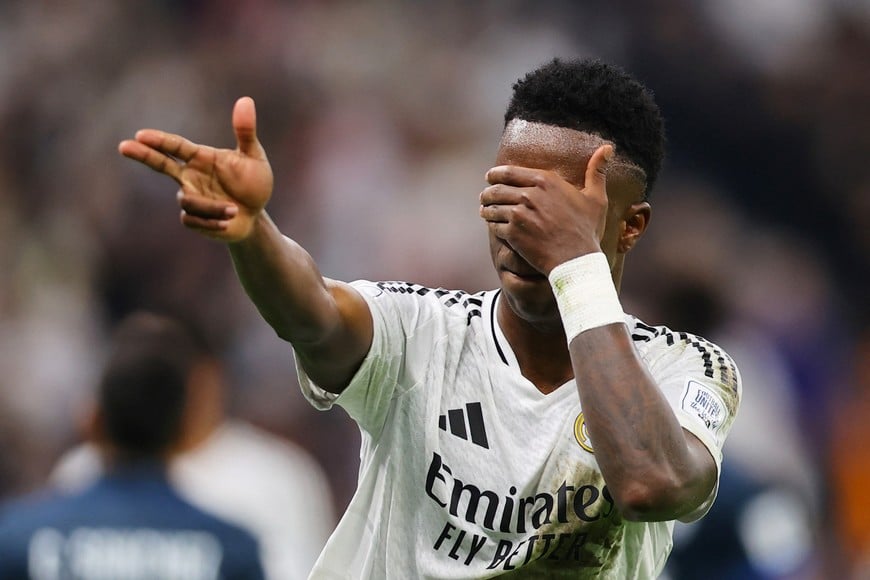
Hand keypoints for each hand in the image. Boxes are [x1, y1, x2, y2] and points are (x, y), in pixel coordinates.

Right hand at [118, 97, 273, 241]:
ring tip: (234, 209)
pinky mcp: (192, 218)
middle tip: (123, 146)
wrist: (255, 216)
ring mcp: (189, 196)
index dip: (159, 141)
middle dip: (143, 155)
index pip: (176, 146)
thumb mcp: (254, 157)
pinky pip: (193, 220)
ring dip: (212, 207)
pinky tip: (227, 222)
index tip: (141, 135)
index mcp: (201, 157)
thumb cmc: (254, 183)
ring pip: (187, 201)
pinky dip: (212, 222)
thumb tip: (245, 100)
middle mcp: (190, 175)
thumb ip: (245, 132)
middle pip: (160, 163)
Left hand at [479, 144, 611, 274]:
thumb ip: (597, 171)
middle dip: (488, 191)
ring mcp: (519, 213)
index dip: (495, 174)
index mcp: (546, 181)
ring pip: (492, 206)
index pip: (508, 171)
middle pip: (496, 188)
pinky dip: (491, 224)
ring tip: (485, 210)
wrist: (576, 260)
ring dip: (486, 208)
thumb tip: (608, 148)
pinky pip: (494, 225)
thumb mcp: (596, 198)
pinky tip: (493, 226)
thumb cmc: (586, 230)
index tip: (491, 177)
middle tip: (485, 196)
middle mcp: (529, 194)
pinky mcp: (512, 232)